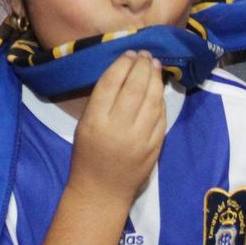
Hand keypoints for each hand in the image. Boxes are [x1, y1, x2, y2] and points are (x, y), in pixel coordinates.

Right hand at [68, 52, 165, 202]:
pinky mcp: (155, 145)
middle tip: (145, 54)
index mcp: (95, 121)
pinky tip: (158, 88)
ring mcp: (140, 137)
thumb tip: (122, 73)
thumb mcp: (85, 126)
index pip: (111, 83)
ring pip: (152, 98)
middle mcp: (119, 127)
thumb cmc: (87, 156)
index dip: (121, 64)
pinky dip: (160, 98)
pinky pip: (161, 115)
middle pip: (134, 87)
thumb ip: (101, 101)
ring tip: (154, 64)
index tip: (128, 53)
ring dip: (154, 78)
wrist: (102, 191)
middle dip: (141, 66)